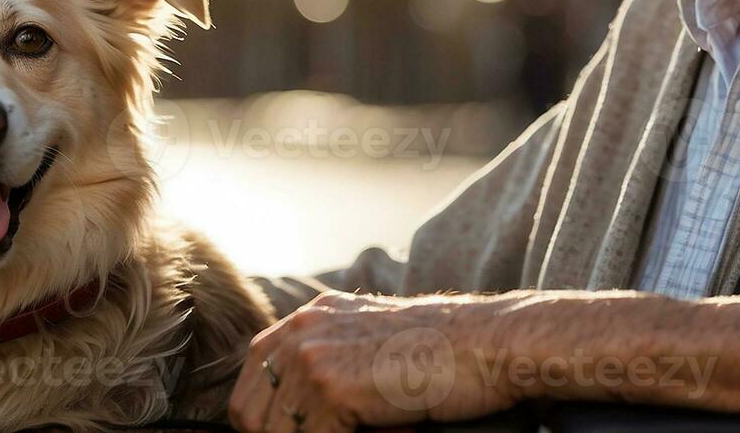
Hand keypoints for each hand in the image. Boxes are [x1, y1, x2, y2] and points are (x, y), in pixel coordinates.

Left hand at [227, 291, 524, 432]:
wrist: (490, 344)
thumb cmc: (446, 353)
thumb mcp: (373, 346)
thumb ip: (333, 363)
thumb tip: (300, 417)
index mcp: (311, 318)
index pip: (253, 379)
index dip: (263, 421)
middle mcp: (304, 329)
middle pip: (249, 411)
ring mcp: (314, 356)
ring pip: (275, 432)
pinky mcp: (331, 385)